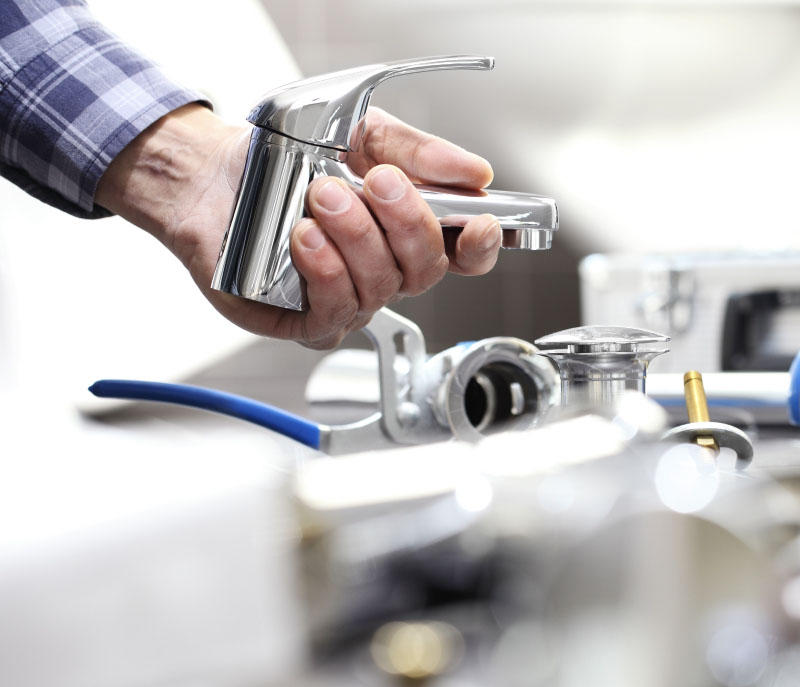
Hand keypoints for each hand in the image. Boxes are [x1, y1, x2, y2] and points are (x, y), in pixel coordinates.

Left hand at [97, 104, 500, 348]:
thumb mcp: (362, 135)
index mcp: (403, 231)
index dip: (480, 246)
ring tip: (322, 195)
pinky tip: (305, 238)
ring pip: (381, 289)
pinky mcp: (306, 319)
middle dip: (405, 224)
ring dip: (357, 239)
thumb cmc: (288, 159)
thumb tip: (473, 172)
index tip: (478, 222)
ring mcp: (348, 298)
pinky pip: (335, 313)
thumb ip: (418, 151)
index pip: (460, 254)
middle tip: (372, 182)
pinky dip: (326, 272)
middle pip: (425, 270)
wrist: (216, 175)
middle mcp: (382, 270)